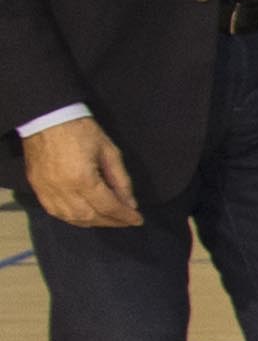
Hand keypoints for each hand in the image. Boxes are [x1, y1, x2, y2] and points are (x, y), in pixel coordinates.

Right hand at [18, 111, 138, 226]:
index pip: (108, 206)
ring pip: (72, 218)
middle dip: (111, 221)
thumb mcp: (109, 151)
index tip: (138, 220)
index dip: (125, 216)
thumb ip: (121, 180)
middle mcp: (62, 189)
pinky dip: (72, 218)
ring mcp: (46, 190)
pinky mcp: (36, 188)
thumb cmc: (81, 130)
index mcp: (82, 179)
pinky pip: (55, 212)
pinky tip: (85, 216)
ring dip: (93, 222)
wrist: (45, 118)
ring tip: (109, 219)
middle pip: (90, 216)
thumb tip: (130, 204)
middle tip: (126, 220)